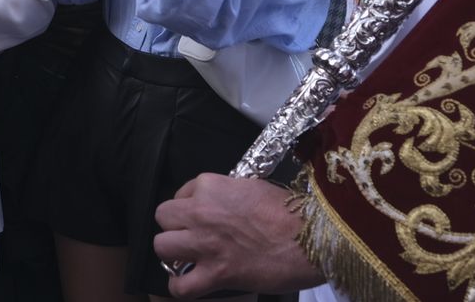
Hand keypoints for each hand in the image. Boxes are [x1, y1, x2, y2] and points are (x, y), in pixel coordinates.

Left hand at [152, 174, 322, 297]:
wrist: (313, 237)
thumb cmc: (292, 213)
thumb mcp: (253, 188)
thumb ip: (227, 195)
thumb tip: (218, 207)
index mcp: (211, 186)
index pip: (179, 194)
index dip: (188, 207)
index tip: (199, 216)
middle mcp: (201, 212)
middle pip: (163, 217)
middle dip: (174, 227)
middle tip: (191, 236)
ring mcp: (206, 244)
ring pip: (161, 247)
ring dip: (173, 254)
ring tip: (188, 258)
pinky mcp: (216, 273)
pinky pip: (180, 286)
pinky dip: (181, 288)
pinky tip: (191, 284)